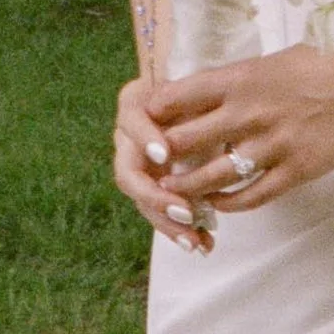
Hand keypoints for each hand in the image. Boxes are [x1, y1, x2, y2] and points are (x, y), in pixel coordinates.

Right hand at [113, 75, 216, 255]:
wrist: (205, 100)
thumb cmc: (202, 90)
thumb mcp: (198, 87)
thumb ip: (189, 98)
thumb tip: (189, 125)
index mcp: (135, 108)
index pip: (131, 121)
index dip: (145, 138)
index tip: (165, 154)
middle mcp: (128, 140)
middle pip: (129, 175)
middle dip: (156, 198)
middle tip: (186, 213)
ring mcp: (140, 168)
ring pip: (145, 202)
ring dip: (169, 224)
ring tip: (197, 243)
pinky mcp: (156, 189)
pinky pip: (162, 213)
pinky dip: (182, 230)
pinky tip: (203, 245)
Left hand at [143, 41, 333, 219]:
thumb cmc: (320, 63)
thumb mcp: (268, 62)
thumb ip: (232, 83)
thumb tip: (193, 96)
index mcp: (240, 78)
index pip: (176, 97)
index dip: (153, 116)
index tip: (144, 127)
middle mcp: (250, 111)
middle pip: (184, 142)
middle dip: (162, 159)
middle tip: (151, 170)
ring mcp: (273, 143)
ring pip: (213, 177)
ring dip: (189, 189)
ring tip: (176, 194)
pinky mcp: (297, 169)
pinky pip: (252, 196)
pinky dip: (229, 203)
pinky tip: (218, 204)